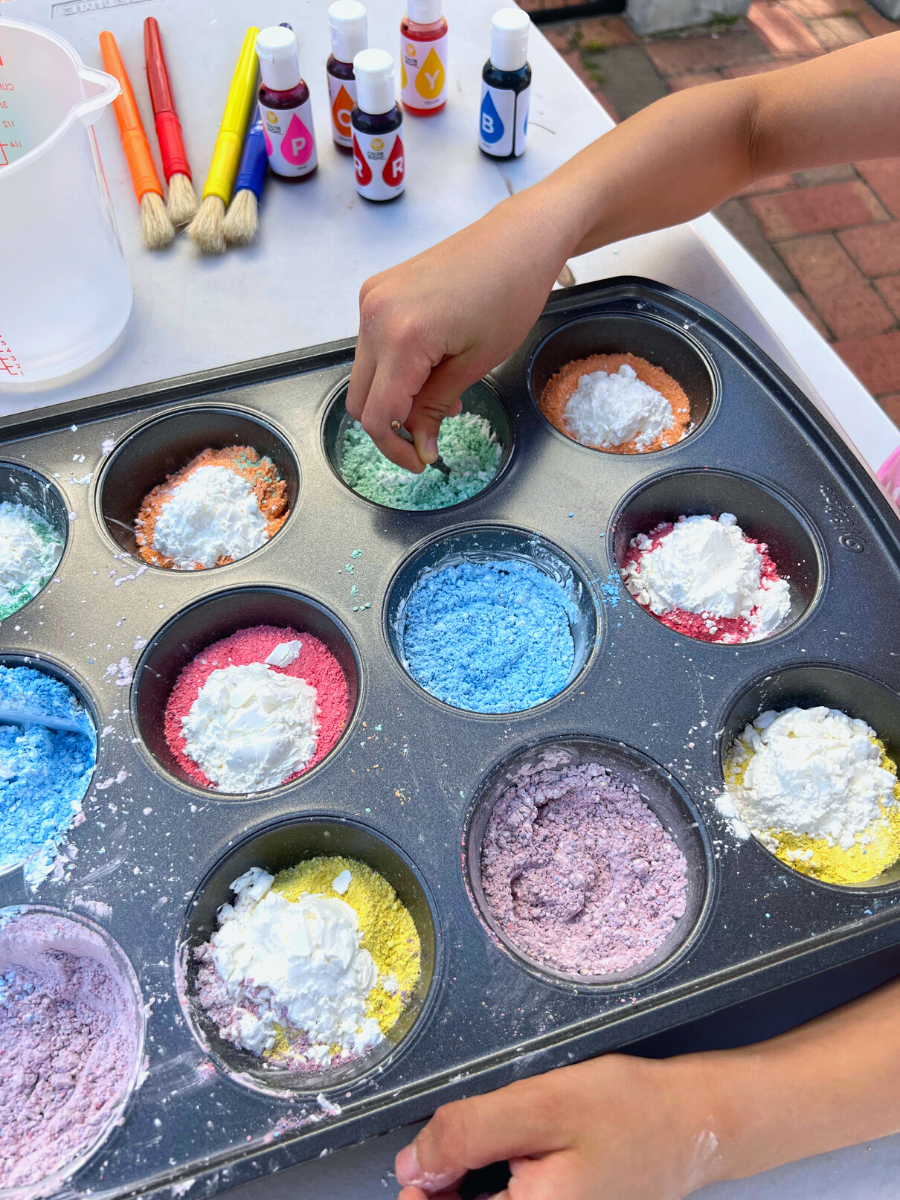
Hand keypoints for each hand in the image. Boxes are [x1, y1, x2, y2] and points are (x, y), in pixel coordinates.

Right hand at [346, 192, 572, 472]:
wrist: (518, 237)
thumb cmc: (511, 293)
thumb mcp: (476, 363)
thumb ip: (435, 406)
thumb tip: (418, 446)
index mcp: (401, 336)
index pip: (377, 414)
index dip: (394, 447)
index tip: (420, 462)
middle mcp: (375, 315)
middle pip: (361, 398)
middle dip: (393, 425)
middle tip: (431, 434)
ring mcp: (372, 299)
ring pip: (365, 374)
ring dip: (395, 396)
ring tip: (442, 396)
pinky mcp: (376, 290)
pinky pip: (372, 346)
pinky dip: (394, 368)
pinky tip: (431, 368)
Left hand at [394, 1054, 722, 1199]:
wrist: (694, 1122)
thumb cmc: (629, 1113)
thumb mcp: (539, 1104)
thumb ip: (467, 1134)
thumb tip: (413, 1165)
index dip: (423, 1186)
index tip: (435, 1151)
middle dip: (455, 1176)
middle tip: (487, 1134)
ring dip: (476, 1176)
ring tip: (515, 1138)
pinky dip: (502, 1177)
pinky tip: (526, 1148)